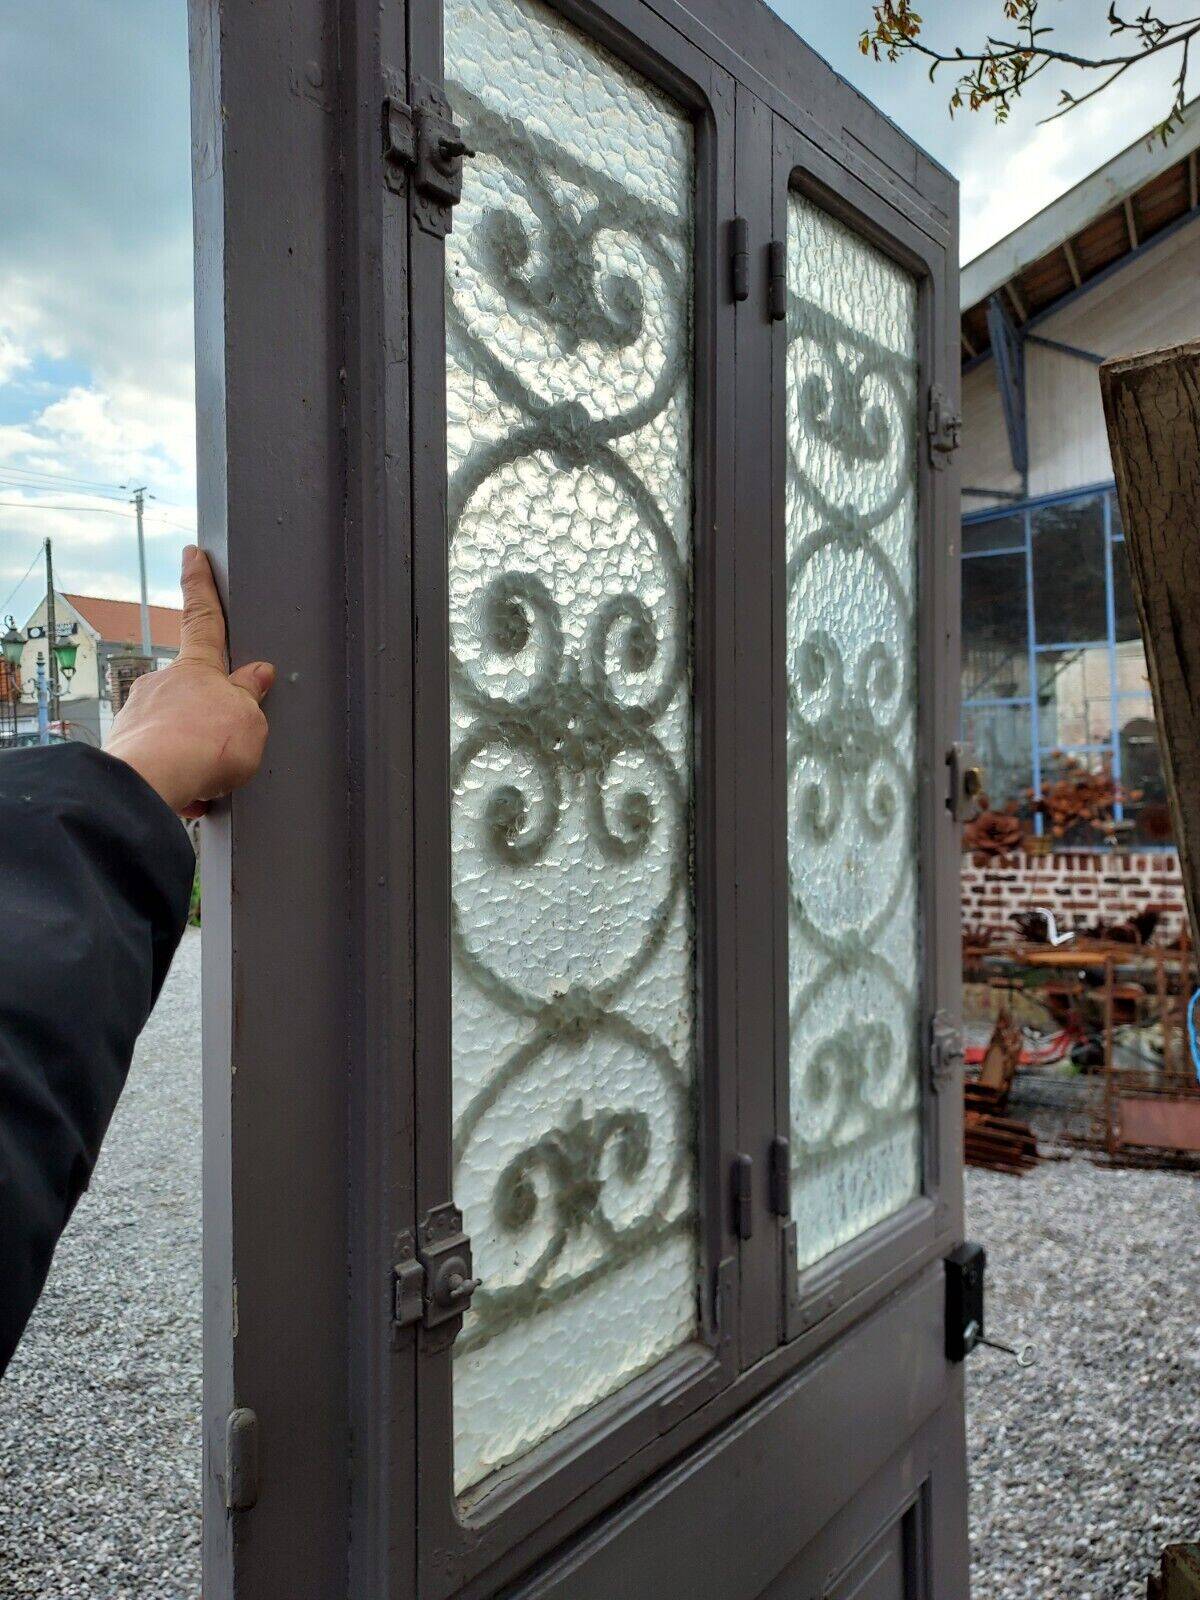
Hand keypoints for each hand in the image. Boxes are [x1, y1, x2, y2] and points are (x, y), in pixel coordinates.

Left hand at [105, 546, 274, 817]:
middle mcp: (163, 683)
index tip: (192, 554)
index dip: (200, 584)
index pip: (203, 616)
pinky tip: (188, 793)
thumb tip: (258, 677)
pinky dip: (175, 773)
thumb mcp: (250, 719)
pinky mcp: (125, 747)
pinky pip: (158, 757)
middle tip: (226, 739)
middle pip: (192, 686)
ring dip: (192, 747)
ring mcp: (140, 713)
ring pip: (174, 725)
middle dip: (207, 710)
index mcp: (198, 667)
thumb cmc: (204, 745)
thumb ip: (251, 696)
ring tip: (210, 776)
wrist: (151, 781)